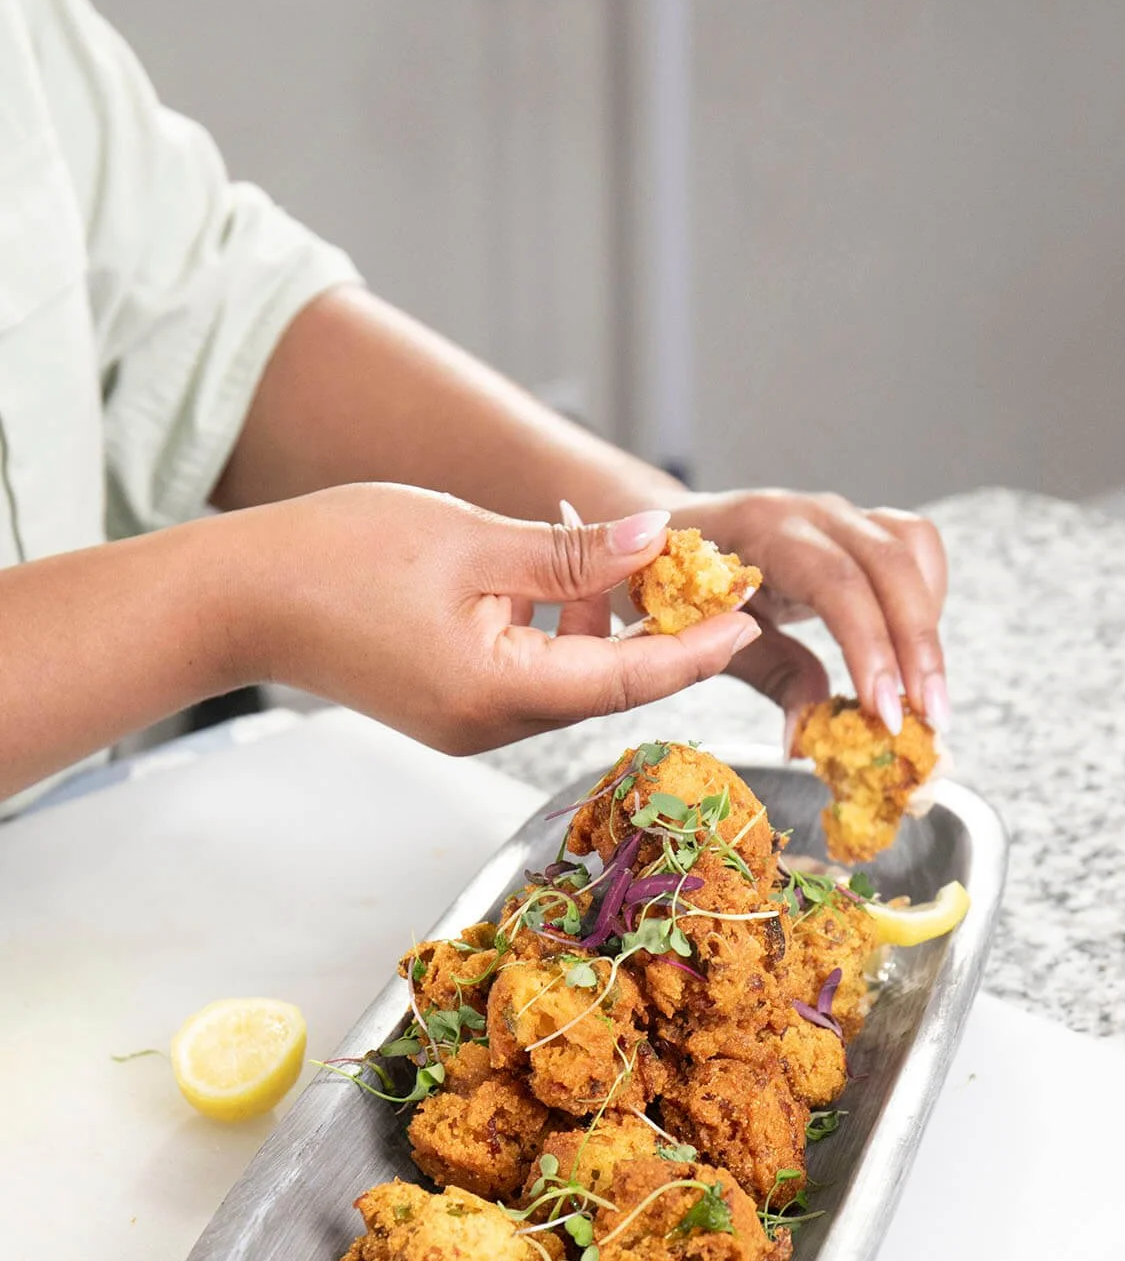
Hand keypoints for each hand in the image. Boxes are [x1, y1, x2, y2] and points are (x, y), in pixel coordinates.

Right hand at [227, 485, 761, 754]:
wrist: (239, 598)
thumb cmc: (336, 560)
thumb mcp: (470, 542)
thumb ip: (570, 551)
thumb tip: (656, 539)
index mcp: (500, 693)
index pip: (629, 679)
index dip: (698, 647)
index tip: (749, 612)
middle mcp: (491, 724)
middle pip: (606, 682)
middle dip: (657, 626)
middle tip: (698, 565)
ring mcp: (469, 720)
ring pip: (569, 673)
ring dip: (599, 613)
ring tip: (603, 537)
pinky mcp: (451, 703)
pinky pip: (530, 669)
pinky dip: (554, 622)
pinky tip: (549, 564)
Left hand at [652, 489, 948, 739]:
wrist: (669, 527)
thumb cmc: (675, 582)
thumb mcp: (706, 632)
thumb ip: (763, 673)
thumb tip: (805, 740)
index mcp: (760, 528)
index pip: (835, 582)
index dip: (868, 648)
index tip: (883, 714)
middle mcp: (809, 511)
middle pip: (890, 564)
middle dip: (917, 647)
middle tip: (929, 719)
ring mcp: (840, 515)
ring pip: (914, 549)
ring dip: (930, 625)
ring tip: (928, 696)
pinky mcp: (860, 528)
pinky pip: (914, 551)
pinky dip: (926, 602)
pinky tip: (914, 656)